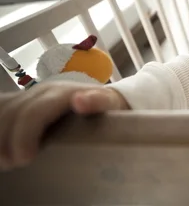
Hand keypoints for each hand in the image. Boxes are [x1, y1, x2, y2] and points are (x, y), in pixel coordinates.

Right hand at [0, 81, 128, 170]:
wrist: (106, 99)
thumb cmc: (110, 105)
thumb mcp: (110, 103)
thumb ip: (97, 101)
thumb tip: (80, 101)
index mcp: (62, 92)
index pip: (35, 111)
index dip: (25, 134)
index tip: (24, 158)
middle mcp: (43, 92)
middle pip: (14, 114)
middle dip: (9, 141)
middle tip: (13, 164)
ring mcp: (32, 96)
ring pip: (5, 113)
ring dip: (1, 137)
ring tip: (6, 160)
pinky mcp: (24, 104)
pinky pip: (4, 113)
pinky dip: (1, 131)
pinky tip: (3, 148)